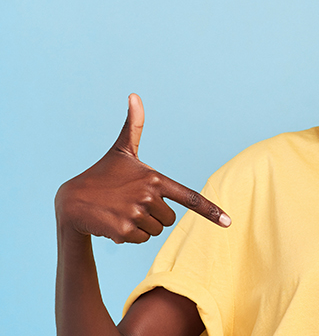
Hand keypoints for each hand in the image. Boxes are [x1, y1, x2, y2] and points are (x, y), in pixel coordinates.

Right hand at [55, 94, 229, 243]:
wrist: (73, 201)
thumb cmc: (102, 174)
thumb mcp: (121, 150)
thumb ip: (134, 126)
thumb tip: (135, 95)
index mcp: (154, 178)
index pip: (189, 197)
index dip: (211, 211)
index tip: (229, 222)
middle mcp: (148, 196)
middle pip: (170, 220)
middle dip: (153, 216)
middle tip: (131, 204)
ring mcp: (136, 214)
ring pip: (156, 231)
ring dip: (141, 226)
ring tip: (121, 212)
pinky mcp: (125, 231)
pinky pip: (142, 240)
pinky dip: (130, 236)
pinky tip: (114, 222)